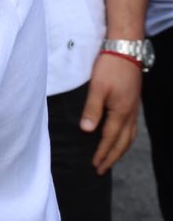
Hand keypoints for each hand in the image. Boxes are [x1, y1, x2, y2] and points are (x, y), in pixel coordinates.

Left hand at [80, 51, 142, 173]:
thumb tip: (87, 131)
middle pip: (122, 143)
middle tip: (101, 170)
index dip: (102, 153)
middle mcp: (130, 114)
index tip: (95, 165)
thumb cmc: (110, 67)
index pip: (109, 139)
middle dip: (112, 157)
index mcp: (121, 112)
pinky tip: (120, 138)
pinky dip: (125, 138)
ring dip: (120, 150)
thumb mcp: (97, 88)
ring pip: (129, 136)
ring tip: (110, 159)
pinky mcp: (133, 103)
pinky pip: (131, 128)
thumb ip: (92, 110)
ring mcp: (133, 109)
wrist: (126, 50)